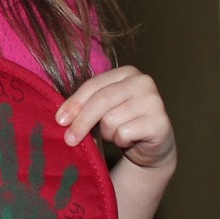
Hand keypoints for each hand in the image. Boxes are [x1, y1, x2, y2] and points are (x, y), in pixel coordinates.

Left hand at [56, 65, 175, 170]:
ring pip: (111, 120)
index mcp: (126, 72)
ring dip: (107, 133)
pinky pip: (124, 133)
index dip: (74, 103)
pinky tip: (129, 140)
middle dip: (81, 122)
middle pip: (101, 101)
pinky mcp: (159, 121)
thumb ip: (85, 106)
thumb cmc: (122, 123)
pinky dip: (120, 141)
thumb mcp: (102, 110)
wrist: (151, 145)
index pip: (93, 85)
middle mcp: (143, 82)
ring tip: (115, 134)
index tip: (60, 120)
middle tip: (69, 139)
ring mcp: (154, 100)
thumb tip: (60, 118)